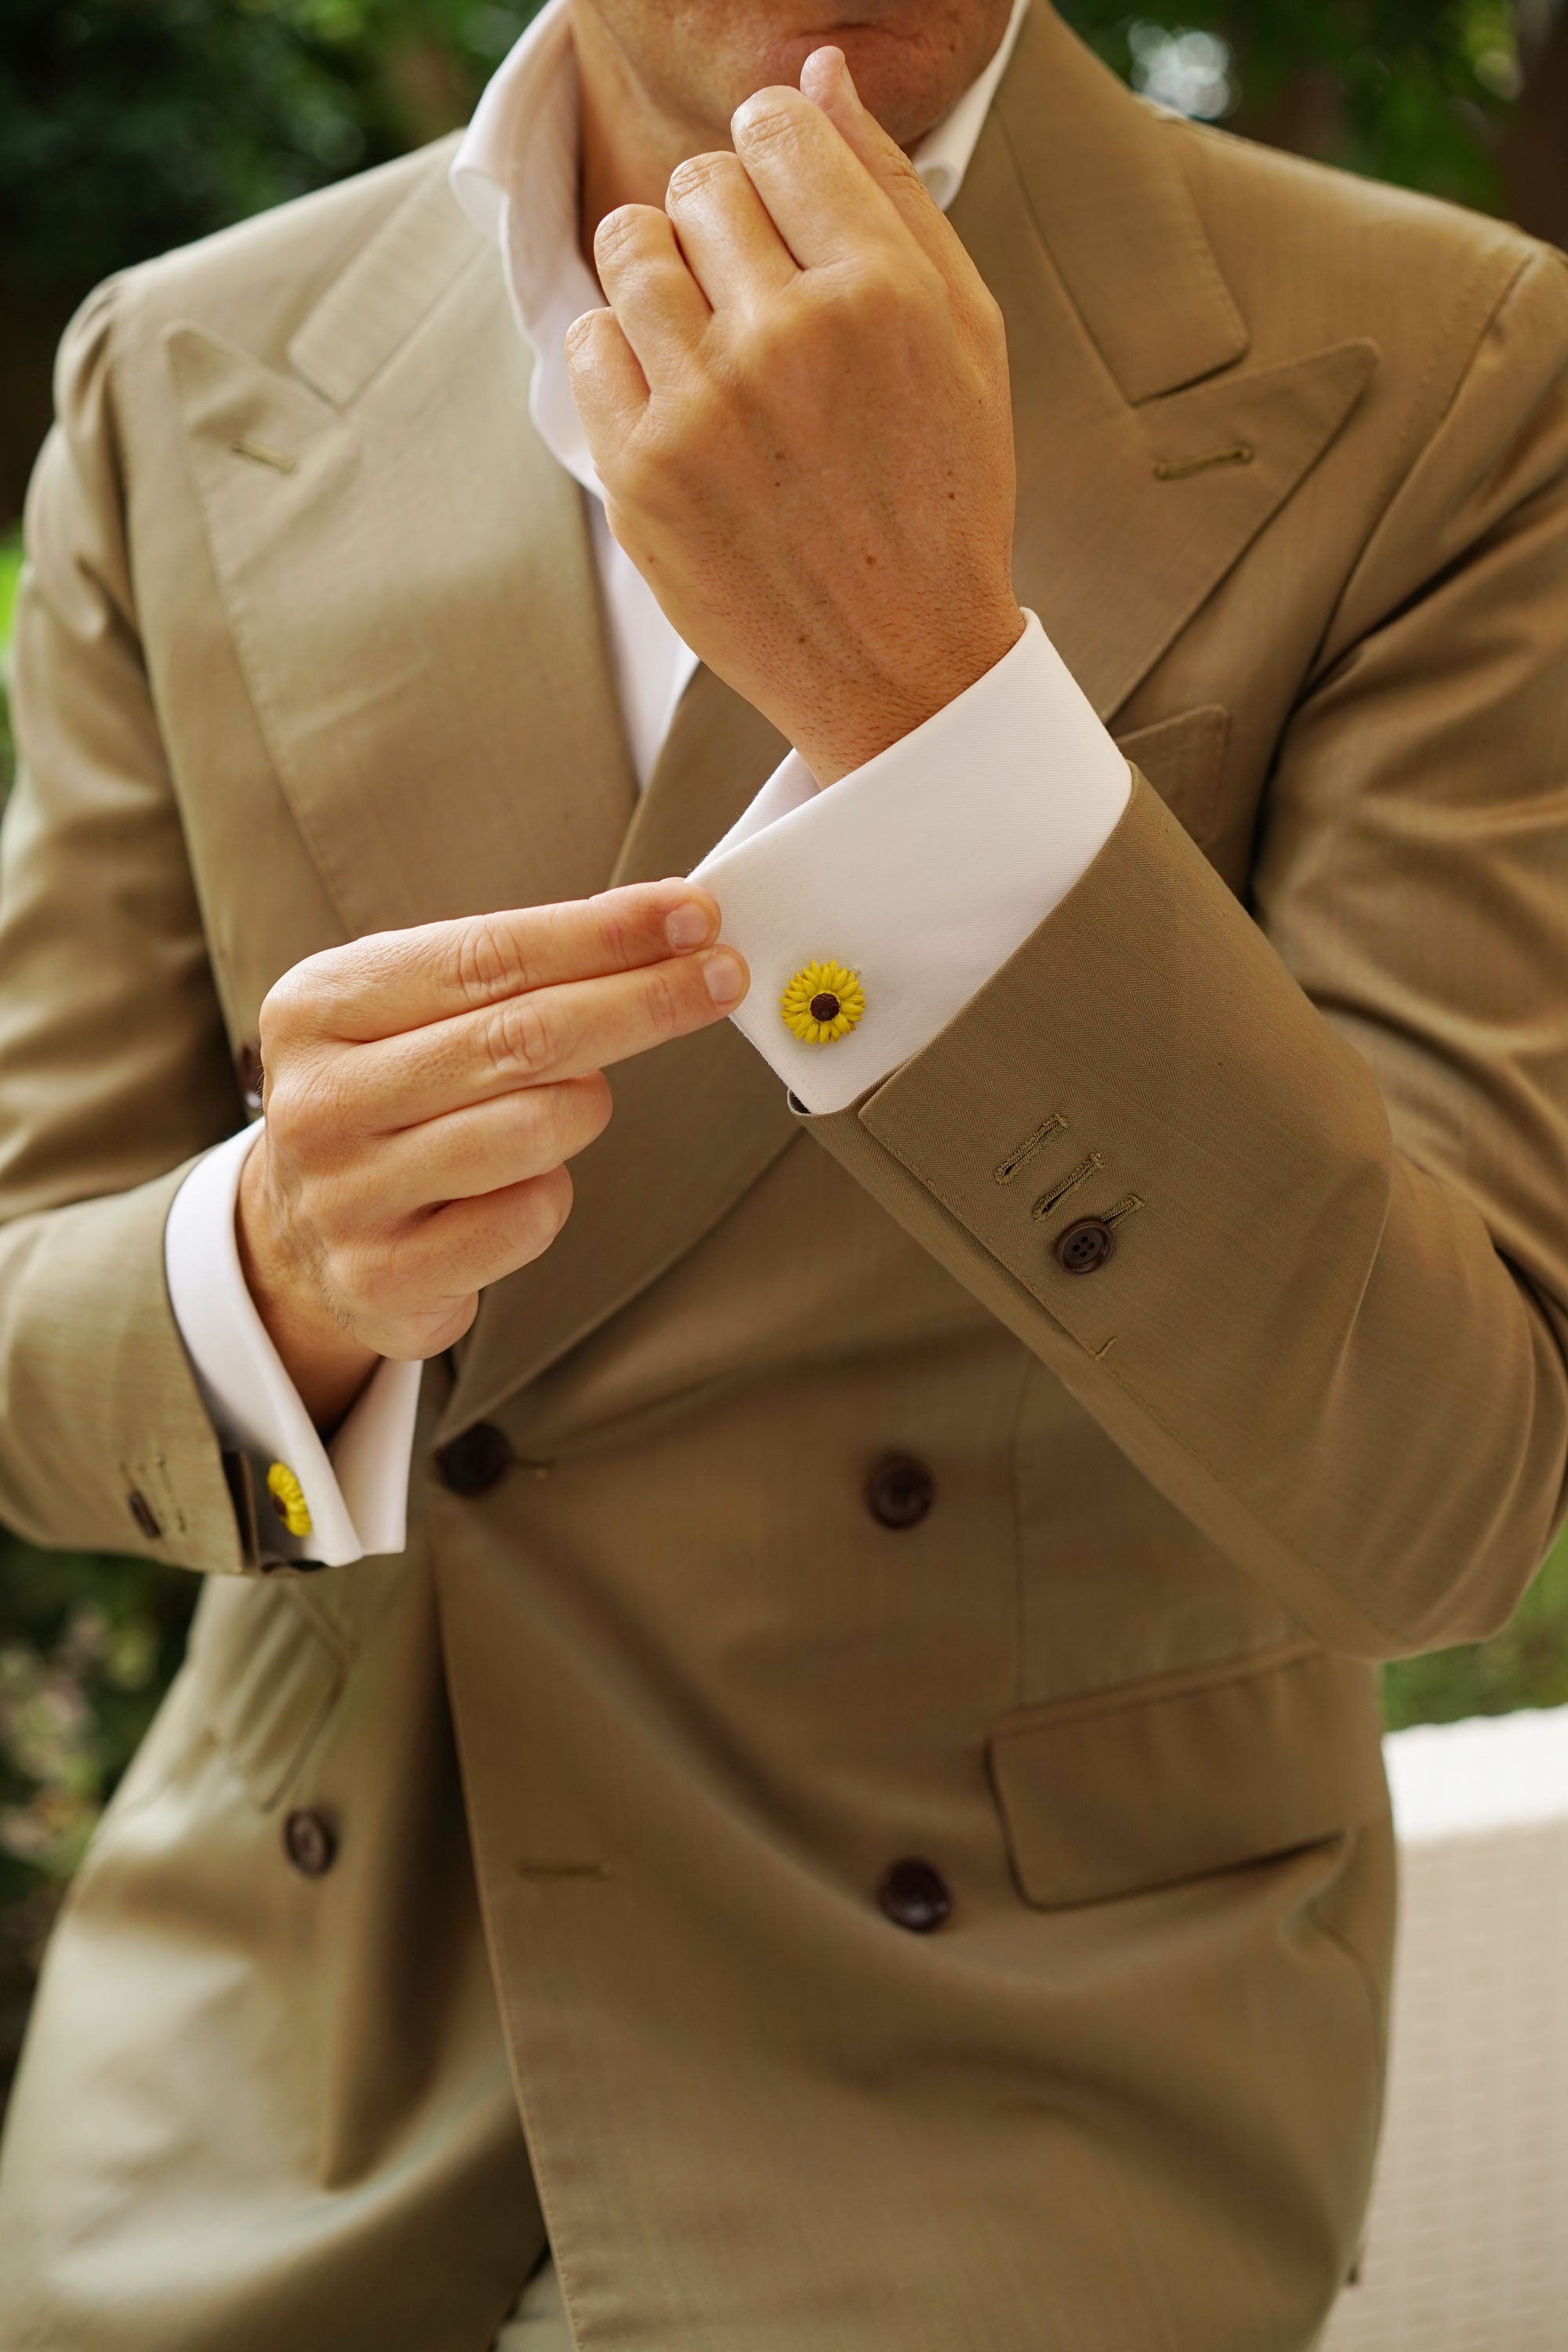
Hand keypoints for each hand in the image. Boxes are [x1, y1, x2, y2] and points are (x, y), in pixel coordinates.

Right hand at [237, 883, 746, 1428]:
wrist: (300, 1236)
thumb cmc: (388, 1097)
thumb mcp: (411, 1011)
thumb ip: (512, 971)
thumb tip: (667, 925)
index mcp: (318, 1006)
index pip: (488, 956)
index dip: (603, 934)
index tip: (693, 914)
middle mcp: (317, 1101)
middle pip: (522, 1038)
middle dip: (642, 1001)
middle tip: (721, 976)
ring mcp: (344, 1197)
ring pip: (534, 1129)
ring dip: (587, 1105)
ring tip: (575, 1099)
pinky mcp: (384, 1279)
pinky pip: (527, 1218)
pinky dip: (550, 1192)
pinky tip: (520, 1184)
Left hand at [566, 46, 1024, 786]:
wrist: (900, 665)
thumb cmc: (941, 493)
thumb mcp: (963, 334)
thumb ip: (891, 192)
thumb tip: (818, 70)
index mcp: (881, 289)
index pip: (776, 128)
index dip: (774, 154)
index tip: (784, 212)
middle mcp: (788, 336)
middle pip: (699, 183)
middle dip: (722, 223)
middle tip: (757, 302)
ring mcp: (704, 408)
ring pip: (629, 245)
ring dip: (661, 274)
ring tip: (708, 340)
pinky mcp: (639, 473)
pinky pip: (586, 341)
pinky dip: (622, 357)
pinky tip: (680, 404)